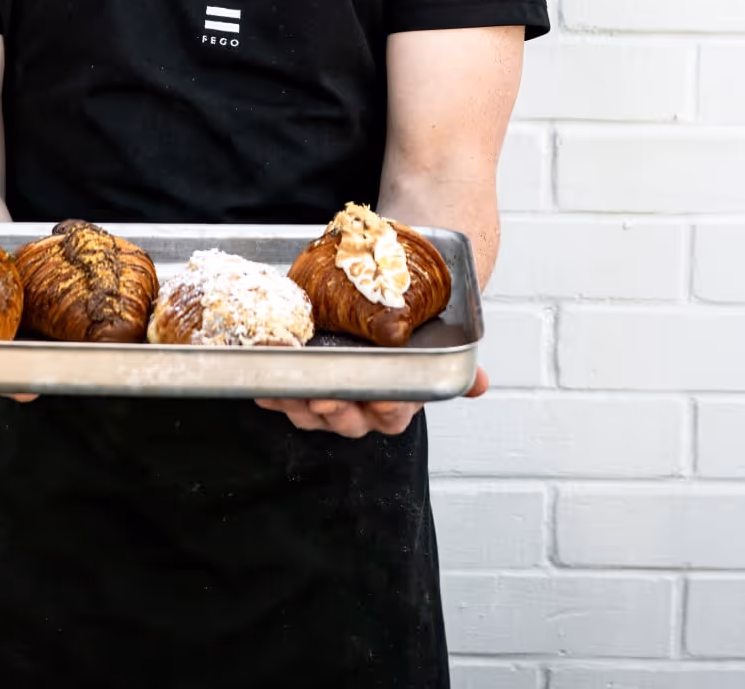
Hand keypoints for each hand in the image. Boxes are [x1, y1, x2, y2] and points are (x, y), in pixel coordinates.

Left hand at [256, 363, 487, 437]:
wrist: (378, 325)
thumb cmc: (404, 342)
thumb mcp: (430, 349)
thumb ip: (452, 364)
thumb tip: (481, 383)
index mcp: (394, 404)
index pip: (393, 414)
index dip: (385, 409)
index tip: (379, 397)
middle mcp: (361, 411)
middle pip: (348, 420)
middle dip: (335, 411)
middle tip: (326, 397)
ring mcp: (329, 405)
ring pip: (312, 415)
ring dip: (296, 404)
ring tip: (286, 390)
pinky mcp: (300, 394)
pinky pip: (284, 400)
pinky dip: (272, 395)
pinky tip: (262, 388)